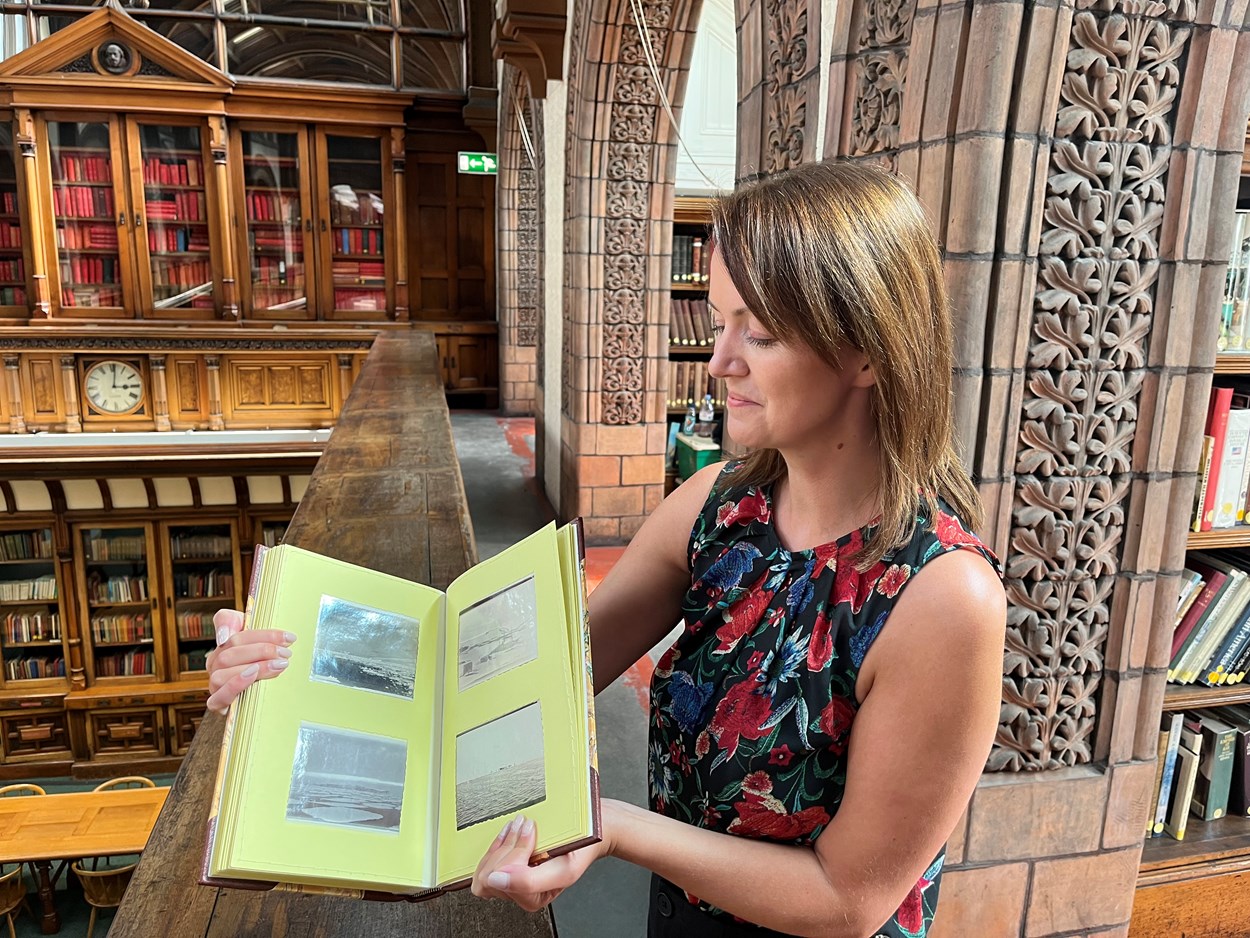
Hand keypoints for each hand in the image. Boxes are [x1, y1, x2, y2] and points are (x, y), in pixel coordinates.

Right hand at [204, 608, 295, 712]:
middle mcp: (215, 664)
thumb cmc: (260, 660)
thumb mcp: (253, 635)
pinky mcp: (217, 705)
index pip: (236, 635)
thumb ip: (231, 622)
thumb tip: (223, 636)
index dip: (263, 635)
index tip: (289, 637)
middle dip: (262, 651)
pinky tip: (253, 676)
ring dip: (255, 667)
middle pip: (230, 653)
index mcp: (222, 646)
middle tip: (286, 654)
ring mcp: (214, 685)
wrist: (262, 696)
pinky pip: (218, 698)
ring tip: (279, 666)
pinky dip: (235, 685)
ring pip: (223, 674)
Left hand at [470, 811, 611, 911]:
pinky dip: (498, 841)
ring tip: (517, 826)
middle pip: (487, 877)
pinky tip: (509, 831)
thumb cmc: (579, 852)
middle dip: (505, 848)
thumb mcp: (561, 870)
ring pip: (485, 868)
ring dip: (501, 843)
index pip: (499, 882)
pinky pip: (488, 859)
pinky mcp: (508, 865)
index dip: (514, 855)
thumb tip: (495, 881)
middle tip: (524, 828)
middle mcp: (519, 892)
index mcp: (531, 899)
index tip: (532, 834)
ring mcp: (512, 879)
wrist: (592, 835)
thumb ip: (527, 881)